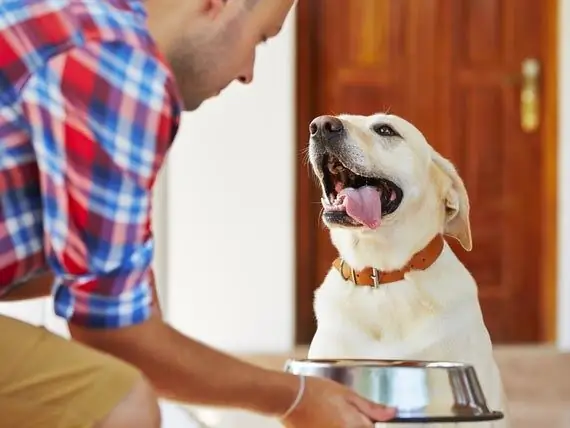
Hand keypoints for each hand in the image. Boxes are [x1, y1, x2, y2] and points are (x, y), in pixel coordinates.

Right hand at [281, 376, 395, 427]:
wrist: (290, 398)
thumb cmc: (317, 391)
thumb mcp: (347, 394)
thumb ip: (371, 407)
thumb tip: (393, 413)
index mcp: (356, 426)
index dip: (376, 423)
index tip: (372, 417)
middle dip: (361, 424)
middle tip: (348, 412)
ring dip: (349, 424)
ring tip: (337, 414)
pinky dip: (335, 425)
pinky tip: (329, 418)